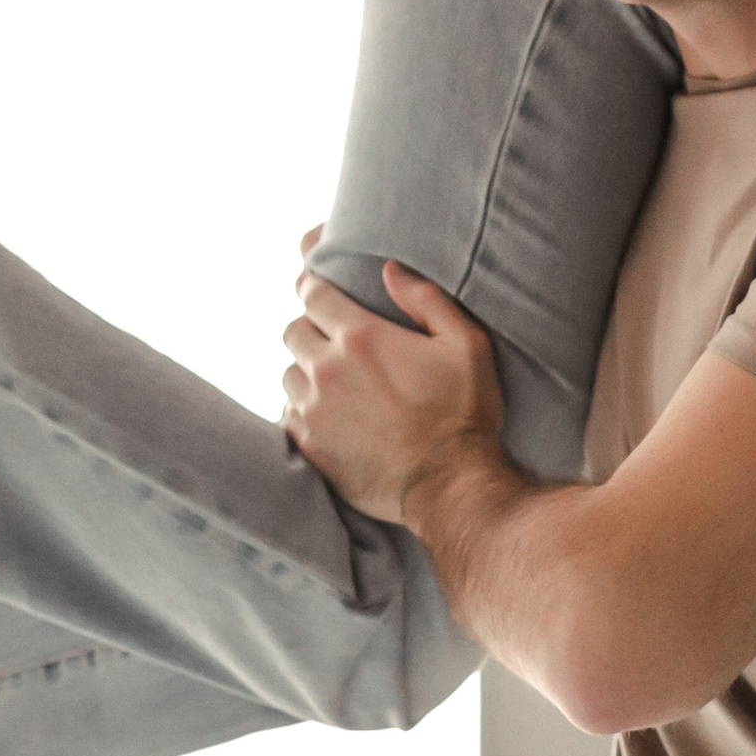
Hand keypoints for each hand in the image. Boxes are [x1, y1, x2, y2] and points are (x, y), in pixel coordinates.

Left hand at [283, 257, 504, 526]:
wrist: (451, 485)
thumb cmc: (465, 412)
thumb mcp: (467, 344)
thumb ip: (427, 299)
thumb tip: (390, 270)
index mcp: (361, 336)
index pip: (312, 292)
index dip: (314, 284)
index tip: (320, 288)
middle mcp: (327, 368)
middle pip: (294, 330)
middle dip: (312, 328)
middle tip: (338, 341)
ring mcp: (313, 409)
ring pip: (289, 373)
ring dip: (306, 371)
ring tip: (336, 382)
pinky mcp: (309, 445)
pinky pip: (288, 414)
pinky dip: (304, 409)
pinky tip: (331, 415)